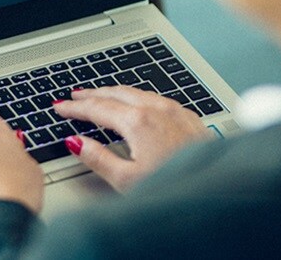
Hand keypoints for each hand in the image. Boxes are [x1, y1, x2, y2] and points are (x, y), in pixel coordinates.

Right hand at [55, 86, 211, 190]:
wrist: (219, 188)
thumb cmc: (176, 187)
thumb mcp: (127, 180)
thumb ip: (98, 159)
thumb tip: (76, 143)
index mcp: (137, 123)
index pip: (96, 108)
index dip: (75, 108)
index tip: (60, 108)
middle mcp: (156, 110)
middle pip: (115, 93)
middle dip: (91, 94)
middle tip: (74, 96)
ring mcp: (175, 111)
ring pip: (136, 92)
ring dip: (113, 93)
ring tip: (100, 95)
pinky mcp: (189, 117)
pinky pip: (156, 97)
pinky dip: (137, 97)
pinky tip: (136, 103)